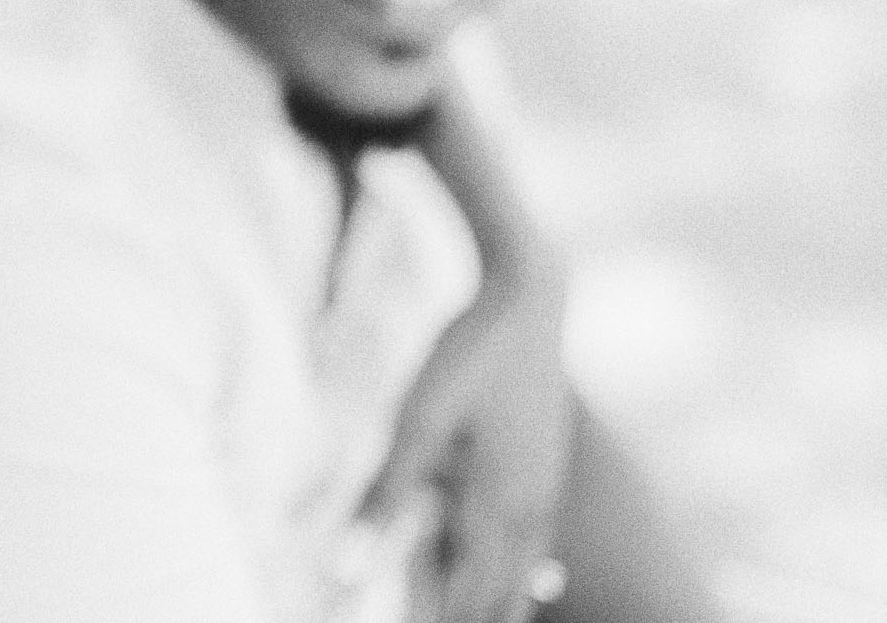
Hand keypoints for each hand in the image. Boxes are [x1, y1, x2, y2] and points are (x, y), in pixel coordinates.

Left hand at [362, 97, 573, 622]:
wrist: (529, 296)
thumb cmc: (465, 352)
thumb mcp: (414, 419)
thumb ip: (381, 495)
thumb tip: (341, 562)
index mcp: (493, 506)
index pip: (463, 596)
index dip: (432, 620)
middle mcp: (527, 507)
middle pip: (495, 591)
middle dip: (463, 616)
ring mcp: (542, 487)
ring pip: (520, 570)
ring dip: (494, 600)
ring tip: (475, 619)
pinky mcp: (545, 466)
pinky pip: (537, 539)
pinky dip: (526, 571)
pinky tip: (541, 580)